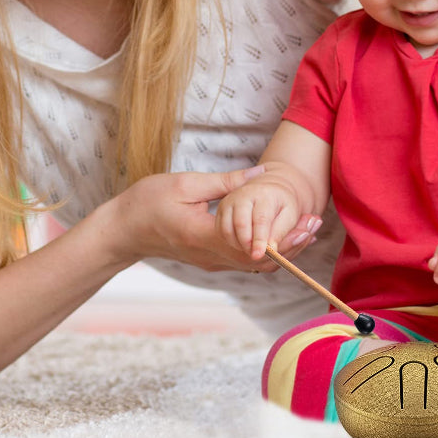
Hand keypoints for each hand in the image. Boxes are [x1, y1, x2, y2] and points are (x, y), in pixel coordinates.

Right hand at [111, 167, 317, 272]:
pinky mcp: (211, 259)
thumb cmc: (147, 202)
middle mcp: (211, 257)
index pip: (254, 246)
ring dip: (284, 249)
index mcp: (204, 237)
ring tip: (307, 228)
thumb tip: (262, 173)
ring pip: (256, 264)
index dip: (284, 237)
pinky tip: (283, 233)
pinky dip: (268, 250)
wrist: (122, 230)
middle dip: (293, 244)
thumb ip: (226, 182)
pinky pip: (246, 260)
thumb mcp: (186, 184)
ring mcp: (212, 262)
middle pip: (261, 260)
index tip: (305, 222)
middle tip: (315, 224)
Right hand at [216, 173, 301, 260]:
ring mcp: (229, 202)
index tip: (260, 255)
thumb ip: (280, 232)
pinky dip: (231, 242)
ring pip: (227, 231)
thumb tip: (271, 249)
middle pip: (240, 225)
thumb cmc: (281, 204)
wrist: (268, 192)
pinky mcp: (220, 210)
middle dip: (248, 244)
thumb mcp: (290, 216)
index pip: (260, 219)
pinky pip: (221, 232)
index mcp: (264, 194)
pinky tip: (243, 243)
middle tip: (257, 255)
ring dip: (239, 245)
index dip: (260, 240)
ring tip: (252, 248)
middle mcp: (242, 196)